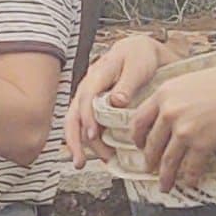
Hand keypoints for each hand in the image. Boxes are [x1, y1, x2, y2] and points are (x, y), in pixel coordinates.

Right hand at [64, 33, 168, 167]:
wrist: (143, 52)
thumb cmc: (140, 56)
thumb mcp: (138, 65)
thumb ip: (127, 83)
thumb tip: (117, 101)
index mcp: (98, 75)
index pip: (86, 97)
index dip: (87, 117)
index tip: (93, 135)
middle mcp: (89, 89)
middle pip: (73, 115)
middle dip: (74, 140)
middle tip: (80, 160)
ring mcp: (90, 100)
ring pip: (78, 124)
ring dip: (82, 145)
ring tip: (89, 162)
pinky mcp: (97, 109)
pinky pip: (88, 127)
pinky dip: (91, 143)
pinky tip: (101, 155)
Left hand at [131, 64, 215, 192]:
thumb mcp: (190, 82)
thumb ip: (173, 97)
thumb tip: (163, 115)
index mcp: (164, 94)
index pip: (139, 120)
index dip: (137, 137)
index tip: (139, 146)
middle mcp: (169, 112)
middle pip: (151, 144)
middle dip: (149, 161)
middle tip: (149, 169)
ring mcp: (184, 129)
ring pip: (168, 161)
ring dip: (165, 176)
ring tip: (165, 185)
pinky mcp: (201, 144)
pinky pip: (190, 167)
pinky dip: (189, 177)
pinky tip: (190, 181)